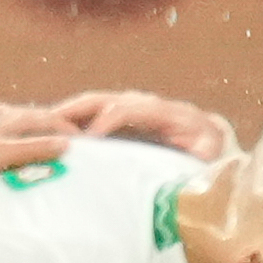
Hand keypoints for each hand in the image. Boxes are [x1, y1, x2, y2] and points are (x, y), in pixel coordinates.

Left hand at [0, 106, 78, 184]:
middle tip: (62, 130)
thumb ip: (32, 149)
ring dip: (23, 124)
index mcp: (3, 117)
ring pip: (6, 117)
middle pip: (25, 114)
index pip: (42, 118)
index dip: (63, 127)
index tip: (81, 135)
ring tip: (32, 131)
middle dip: (45, 122)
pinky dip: (3, 129)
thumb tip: (64, 144)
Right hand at [48, 89, 232, 157]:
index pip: (132, 109)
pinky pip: (98, 112)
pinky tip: (57, 130)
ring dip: (72, 111)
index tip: (89, 138)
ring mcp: (137, 108)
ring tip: (45, 123)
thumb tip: (188, 164)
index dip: (108, 120)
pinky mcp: (128, 117)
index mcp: (171, 114)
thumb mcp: (210, 158)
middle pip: (109, 99)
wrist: (217, 143)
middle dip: (80, 108)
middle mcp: (150, 104)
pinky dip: (77, 118)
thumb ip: (199, 158)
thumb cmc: (212, 157)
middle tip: (53, 123)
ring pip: (99, 102)